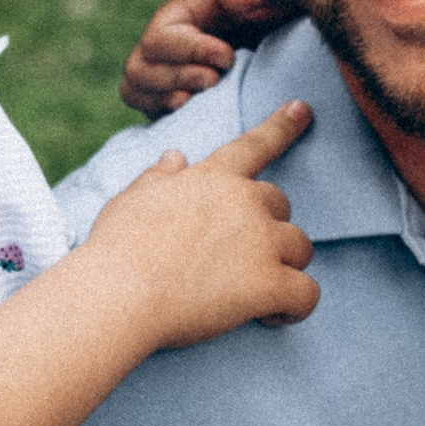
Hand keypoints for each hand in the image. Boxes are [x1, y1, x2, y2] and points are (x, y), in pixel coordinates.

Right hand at [84, 100, 319, 346]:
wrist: (118, 292)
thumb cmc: (117, 249)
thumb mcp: (132, 200)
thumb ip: (159, 178)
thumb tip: (175, 157)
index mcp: (213, 178)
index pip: (253, 145)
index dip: (281, 126)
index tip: (303, 108)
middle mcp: (244, 201)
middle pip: (280, 205)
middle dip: (265, 228)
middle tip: (235, 258)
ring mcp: (261, 241)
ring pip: (301, 248)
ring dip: (283, 266)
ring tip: (250, 291)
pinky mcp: (269, 283)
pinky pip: (307, 294)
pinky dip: (294, 307)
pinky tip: (269, 316)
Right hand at [120, 0, 303, 114]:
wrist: (297, 36)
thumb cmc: (287, 4)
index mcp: (187, 9)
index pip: (163, 35)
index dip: (190, 50)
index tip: (228, 58)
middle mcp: (169, 38)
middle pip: (140, 65)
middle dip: (178, 77)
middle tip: (216, 81)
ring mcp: (167, 67)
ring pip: (134, 87)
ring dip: (164, 99)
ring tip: (200, 101)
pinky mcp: (174, 92)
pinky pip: (147, 108)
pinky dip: (163, 115)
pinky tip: (197, 115)